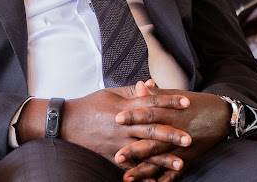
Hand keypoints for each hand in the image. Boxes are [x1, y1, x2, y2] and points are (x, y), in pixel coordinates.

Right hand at [60, 85, 190, 165]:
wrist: (66, 122)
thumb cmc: (90, 105)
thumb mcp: (109, 93)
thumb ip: (131, 91)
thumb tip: (151, 85)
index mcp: (123, 107)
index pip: (150, 102)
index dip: (169, 101)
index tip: (187, 102)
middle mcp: (122, 125)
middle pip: (150, 129)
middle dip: (171, 134)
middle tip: (189, 138)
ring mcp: (118, 142)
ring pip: (144, 151)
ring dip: (163, 158)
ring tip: (180, 163)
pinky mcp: (112, 155)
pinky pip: (130, 168)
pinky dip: (143, 176)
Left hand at [115, 85, 230, 181]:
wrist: (222, 115)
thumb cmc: (195, 103)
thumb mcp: (176, 95)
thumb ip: (156, 94)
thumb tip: (139, 85)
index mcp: (170, 113)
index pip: (149, 113)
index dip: (133, 116)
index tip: (116, 119)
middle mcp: (176, 131)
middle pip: (153, 141)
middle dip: (134, 150)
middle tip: (117, 156)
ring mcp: (183, 147)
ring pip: (161, 161)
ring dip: (144, 170)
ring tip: (127, 177)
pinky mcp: (189, 157)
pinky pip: (175, 172)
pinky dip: (164, 180)